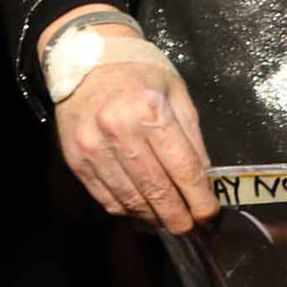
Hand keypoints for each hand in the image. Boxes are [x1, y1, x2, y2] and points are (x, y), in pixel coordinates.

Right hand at [48, 17, 217, 232]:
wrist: (87, 58)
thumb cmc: (140, 70)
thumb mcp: (175, 90)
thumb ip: (190, 134)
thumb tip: (203, 175)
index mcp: (150, 109)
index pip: (181, 165)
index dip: (198, 196)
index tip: (210, 214)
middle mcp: (119, 131)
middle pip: (155, 189)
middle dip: (178, 215)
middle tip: (192, 228)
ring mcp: (94, 149)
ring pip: (129, 199)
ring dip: (153, 217)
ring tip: (171, 223)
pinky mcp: (77, 161)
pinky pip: (106, 197)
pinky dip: (127, 210)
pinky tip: (143, 212)